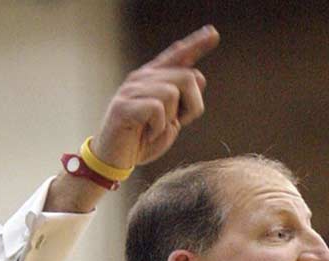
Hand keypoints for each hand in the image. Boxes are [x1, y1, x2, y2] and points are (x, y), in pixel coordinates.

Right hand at [92, 25, 219, 168]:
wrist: (114, 159)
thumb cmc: (143, 141)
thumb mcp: (171, 121)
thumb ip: (183, 101)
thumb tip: (198, 76)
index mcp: (153, 79)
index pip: (177, 56)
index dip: (196, 44)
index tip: (213, 33)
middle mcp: (142, 78)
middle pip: (187, 77)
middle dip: (193, 106)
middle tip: (179, 124)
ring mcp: (131, 91)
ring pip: (172, 93)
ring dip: (172, 119)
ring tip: (157, 130)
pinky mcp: (123, 106)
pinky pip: (157, 109)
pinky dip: (158, 128)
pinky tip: (147, 134)